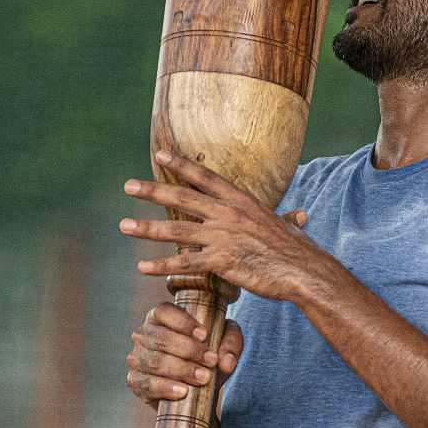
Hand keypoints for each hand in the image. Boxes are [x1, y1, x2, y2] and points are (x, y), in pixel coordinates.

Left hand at [120, 150, 335, 303]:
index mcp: (242, 201)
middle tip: (128, 186)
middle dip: (152, 190)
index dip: (182, 164)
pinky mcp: (221, 262)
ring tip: (124, 226)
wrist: (304, 272)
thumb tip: (298, 215)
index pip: (206, 176)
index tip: (160, 155)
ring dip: (147, 228)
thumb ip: (286, 219)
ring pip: (176, 230)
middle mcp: (229, 214)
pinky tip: (142, 267)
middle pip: (183, 197)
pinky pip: (185, 264)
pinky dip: (161, 266)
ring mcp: (223, 237)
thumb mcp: (289, 227)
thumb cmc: (298, 252)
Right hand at [126, 301, 243, 408]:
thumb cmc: (207, 357)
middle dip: (189, 350)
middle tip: (211, 361)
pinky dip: (166, 388)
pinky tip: (183, 391)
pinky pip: (147, 384)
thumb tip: (224, 360)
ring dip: (182, 370)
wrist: (196, 391)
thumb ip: (230, 343)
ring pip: (155, 361)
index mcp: (159, 317)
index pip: (164, 312)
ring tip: (203, 378)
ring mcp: (136, 358)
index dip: (183, 322)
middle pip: (162, 338)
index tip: (204, 335)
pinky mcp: (135, 381)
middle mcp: (143, 334)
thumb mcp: (224, 343)